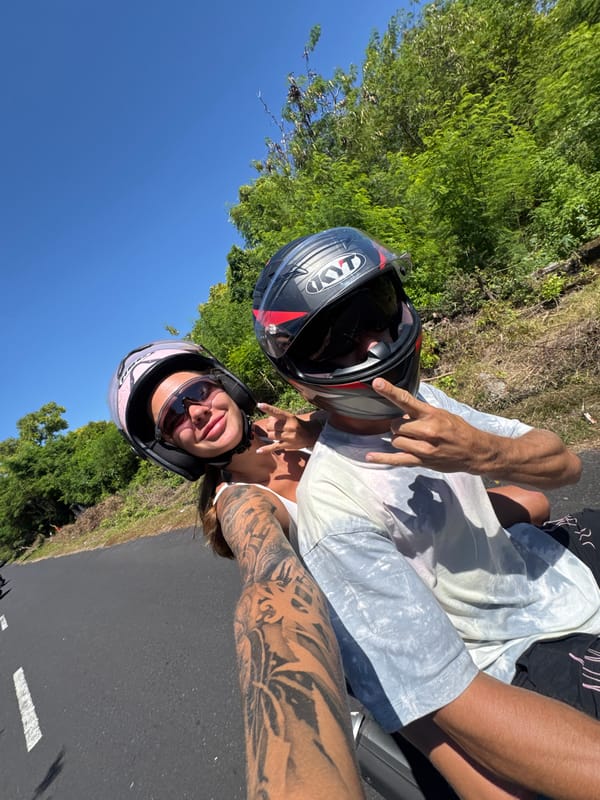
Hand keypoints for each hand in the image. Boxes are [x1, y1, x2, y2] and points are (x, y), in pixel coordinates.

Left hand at [254, 403, 322, 453]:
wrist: (311, 435)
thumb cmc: (299, 425)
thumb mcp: (291, 418)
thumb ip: (280, 418)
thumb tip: (268, 420)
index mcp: (290, 418)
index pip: (277, 412)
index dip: (267, 408)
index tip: (259, 405)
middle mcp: (289, 427)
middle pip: (270, 425)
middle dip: (270, 426)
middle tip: (276, 427)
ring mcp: (287, 437)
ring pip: (270, 435)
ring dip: (271, 434)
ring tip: (278, 434)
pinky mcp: (287, 445)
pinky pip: (273, 447)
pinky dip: (266, 449)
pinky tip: (259, 451)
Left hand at [365, 378, 492, 472]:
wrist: (474, 451)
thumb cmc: (458, 430)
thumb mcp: (442, 414)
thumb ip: (421, 413)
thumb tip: (402, 415)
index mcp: (431, 415)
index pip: (406, 400)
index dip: (390, 391)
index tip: (376, 383)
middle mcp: (426, 430)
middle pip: (396, 425)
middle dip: (399, 426)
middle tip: (412, 428)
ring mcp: (423, 448)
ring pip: (395, 441)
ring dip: (399, 439)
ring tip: (413, 439)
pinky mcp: (421, 461)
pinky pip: (396, 460)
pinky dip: (381, 458)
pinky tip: (369, 456)